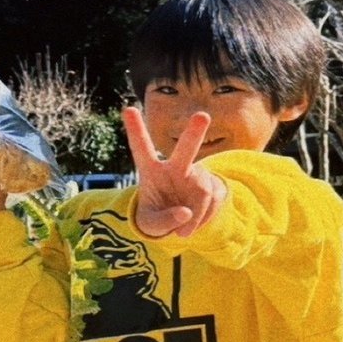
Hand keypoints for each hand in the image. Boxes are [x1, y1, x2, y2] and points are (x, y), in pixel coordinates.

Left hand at [122, 106, 227, 237]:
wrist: (179, 223)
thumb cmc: (156, 218)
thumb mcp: (150, 226)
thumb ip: (163, 222)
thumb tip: (185, 213)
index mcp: (151, 170)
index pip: (142, 148)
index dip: (135, 130)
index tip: (128, 109)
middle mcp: (175, 167)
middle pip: (186, 150)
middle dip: (193, 134)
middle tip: (202, 116)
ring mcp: (196, 174)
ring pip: (203, 191)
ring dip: (197, 214)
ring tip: (184, 232)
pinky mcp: (213, 183)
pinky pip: (214, 200)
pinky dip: (205, 218)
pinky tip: (195, 222)